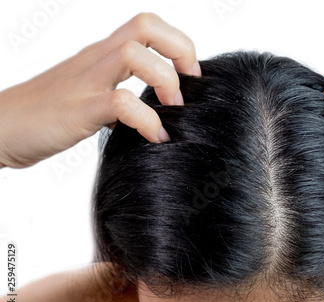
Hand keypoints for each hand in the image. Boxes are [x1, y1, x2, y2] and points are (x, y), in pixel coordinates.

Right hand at [0, 12, 200, 168]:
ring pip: (134, 54)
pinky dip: (148, 120)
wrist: (0, 128)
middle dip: (180, 51)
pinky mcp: (78, 110)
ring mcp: (86, 82)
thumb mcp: (90, 97)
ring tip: (171, 111)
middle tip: (186, 87)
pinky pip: (121, 103)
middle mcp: (96, 60)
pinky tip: (155, 137)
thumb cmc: (45, 115)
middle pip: (146, 25)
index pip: (147, 26)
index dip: (178, 44)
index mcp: (102, 55)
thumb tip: (153, 114)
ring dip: (165, 81)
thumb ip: (119, 97)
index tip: (188, 77)